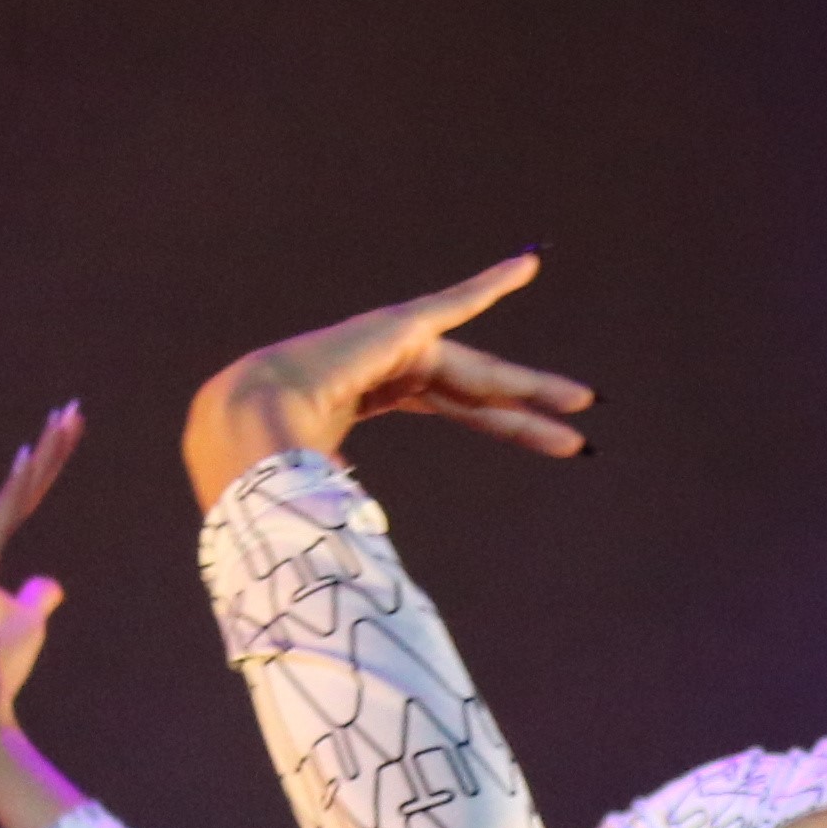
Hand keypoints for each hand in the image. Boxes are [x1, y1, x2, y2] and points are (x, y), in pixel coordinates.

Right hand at [0, 396, 90, 827]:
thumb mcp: (27, 621)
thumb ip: (36, 596)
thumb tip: (50, 585)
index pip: (5, 494)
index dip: (29, 459)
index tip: (48, 422)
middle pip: (1, 483)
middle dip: (32, 443)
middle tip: (65, 405)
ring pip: (8, 495)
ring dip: (42, 457)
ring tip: (68, 420)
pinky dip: (12, 490)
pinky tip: (29, 460)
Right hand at [180, 255, 596, 510]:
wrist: (241, 422)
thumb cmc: (270, 461)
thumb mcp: (327, 489)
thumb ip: (346, 509)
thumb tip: (358, 560)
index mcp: (375, 394)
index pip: (458, 408)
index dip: (508, 426)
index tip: (556, 444)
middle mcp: (393, 364)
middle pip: (479, 394)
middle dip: (528, 416)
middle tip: (578, 439)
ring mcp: (397, 343)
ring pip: (481, 372)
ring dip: (531, 387)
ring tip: (584, 402)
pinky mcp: (401, 326)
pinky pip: (455, 301)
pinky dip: (490, 283)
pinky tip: (530, 267)